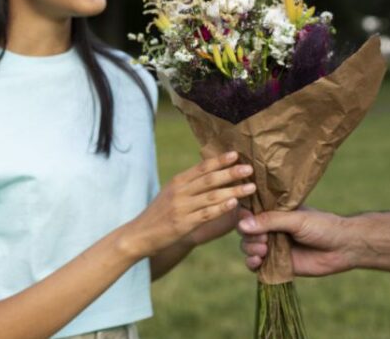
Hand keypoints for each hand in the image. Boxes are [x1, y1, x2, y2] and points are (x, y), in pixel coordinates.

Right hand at [127, 152, 254, 256]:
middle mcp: (179, 192)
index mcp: (177, 182)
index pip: (201, 167)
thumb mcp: (170, 193)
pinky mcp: (183, 224)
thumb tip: (210, 171)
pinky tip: (234, 203)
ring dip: (233, 190)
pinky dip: (221, 208)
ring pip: (211, 196)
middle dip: (231, 173)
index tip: (235, 154)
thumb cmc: (158, 214)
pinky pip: (206, 214)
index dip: (219, 160)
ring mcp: (181, 208)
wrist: (139, 235)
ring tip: (250, 187)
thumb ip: (189, 183)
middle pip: (209, 179)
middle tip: (249, 168)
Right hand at [237, 207, 359, 276]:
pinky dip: (252, 264)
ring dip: (250, 250)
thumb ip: (270, 221)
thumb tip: (242, 224)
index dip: (244, 217)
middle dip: (249, 237)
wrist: (343, 247)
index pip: (250, 212)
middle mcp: (272, 228)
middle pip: (246, 232)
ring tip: (264, 251)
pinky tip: (257, 262)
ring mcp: (274, 246)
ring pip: (249, 247)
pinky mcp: (277, 264)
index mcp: (276, 212)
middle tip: (264, 241)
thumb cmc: (323, 226)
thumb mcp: (296, 219)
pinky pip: (256, 265)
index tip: (245, 222)